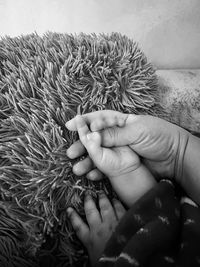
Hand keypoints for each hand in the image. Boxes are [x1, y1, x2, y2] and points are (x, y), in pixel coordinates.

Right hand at [66, 110, 189, 182]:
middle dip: (82, 145)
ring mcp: (120, 150)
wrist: (176, 157)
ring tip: (78, 169)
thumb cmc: (159, 137)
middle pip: (95, 139)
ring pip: (100, 154)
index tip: (70, 125)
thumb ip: (115, 134)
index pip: (99, 119)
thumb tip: (93, 134)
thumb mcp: (137, 132)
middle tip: (70, 153)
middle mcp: (118, 135)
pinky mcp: (124, 164)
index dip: (84, 121)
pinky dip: (99, 171)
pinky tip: (92, 176)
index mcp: (122, 122)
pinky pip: (108, 167)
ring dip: (88, 161)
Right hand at [67, 192, 125, 265]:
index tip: (69, 209)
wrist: (124, 262)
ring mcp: (112, 224)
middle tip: (87, 194)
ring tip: (100, 193)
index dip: (73, 217)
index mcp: (90, 240)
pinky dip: (117, 203)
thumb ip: (91, 247)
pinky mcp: (124, 222)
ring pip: (105, 207)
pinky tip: (115, 200)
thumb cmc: (107, 262)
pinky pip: (119, 209)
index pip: (78, 226)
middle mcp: (99, 229)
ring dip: (102, 199)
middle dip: (88, 201)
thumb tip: (90, 246)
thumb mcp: (94, 257)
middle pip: (91, 211)